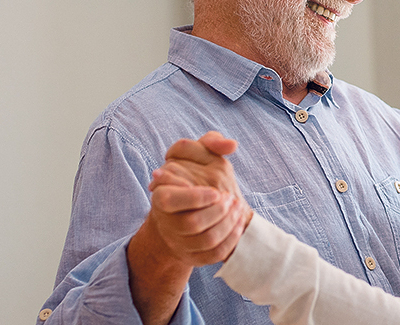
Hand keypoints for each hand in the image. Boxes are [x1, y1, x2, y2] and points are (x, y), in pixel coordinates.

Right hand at [146, 132, 252, 265]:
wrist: (192, 210)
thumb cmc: (195, 176)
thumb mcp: (199, 155)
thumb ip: (211, 142)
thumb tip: (231, 145)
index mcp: (161, 196)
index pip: (169, 200)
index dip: (195, 197)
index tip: (216, 192)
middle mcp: (167, 222)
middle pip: (192, 224)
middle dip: (217, 211)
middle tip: (229, 199)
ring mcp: (180, 242)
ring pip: (206, 241)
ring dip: (227, 223)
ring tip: (237, 208)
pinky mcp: (195, 256)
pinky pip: (214, 254)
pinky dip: (230, 239)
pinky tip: (237, 223)